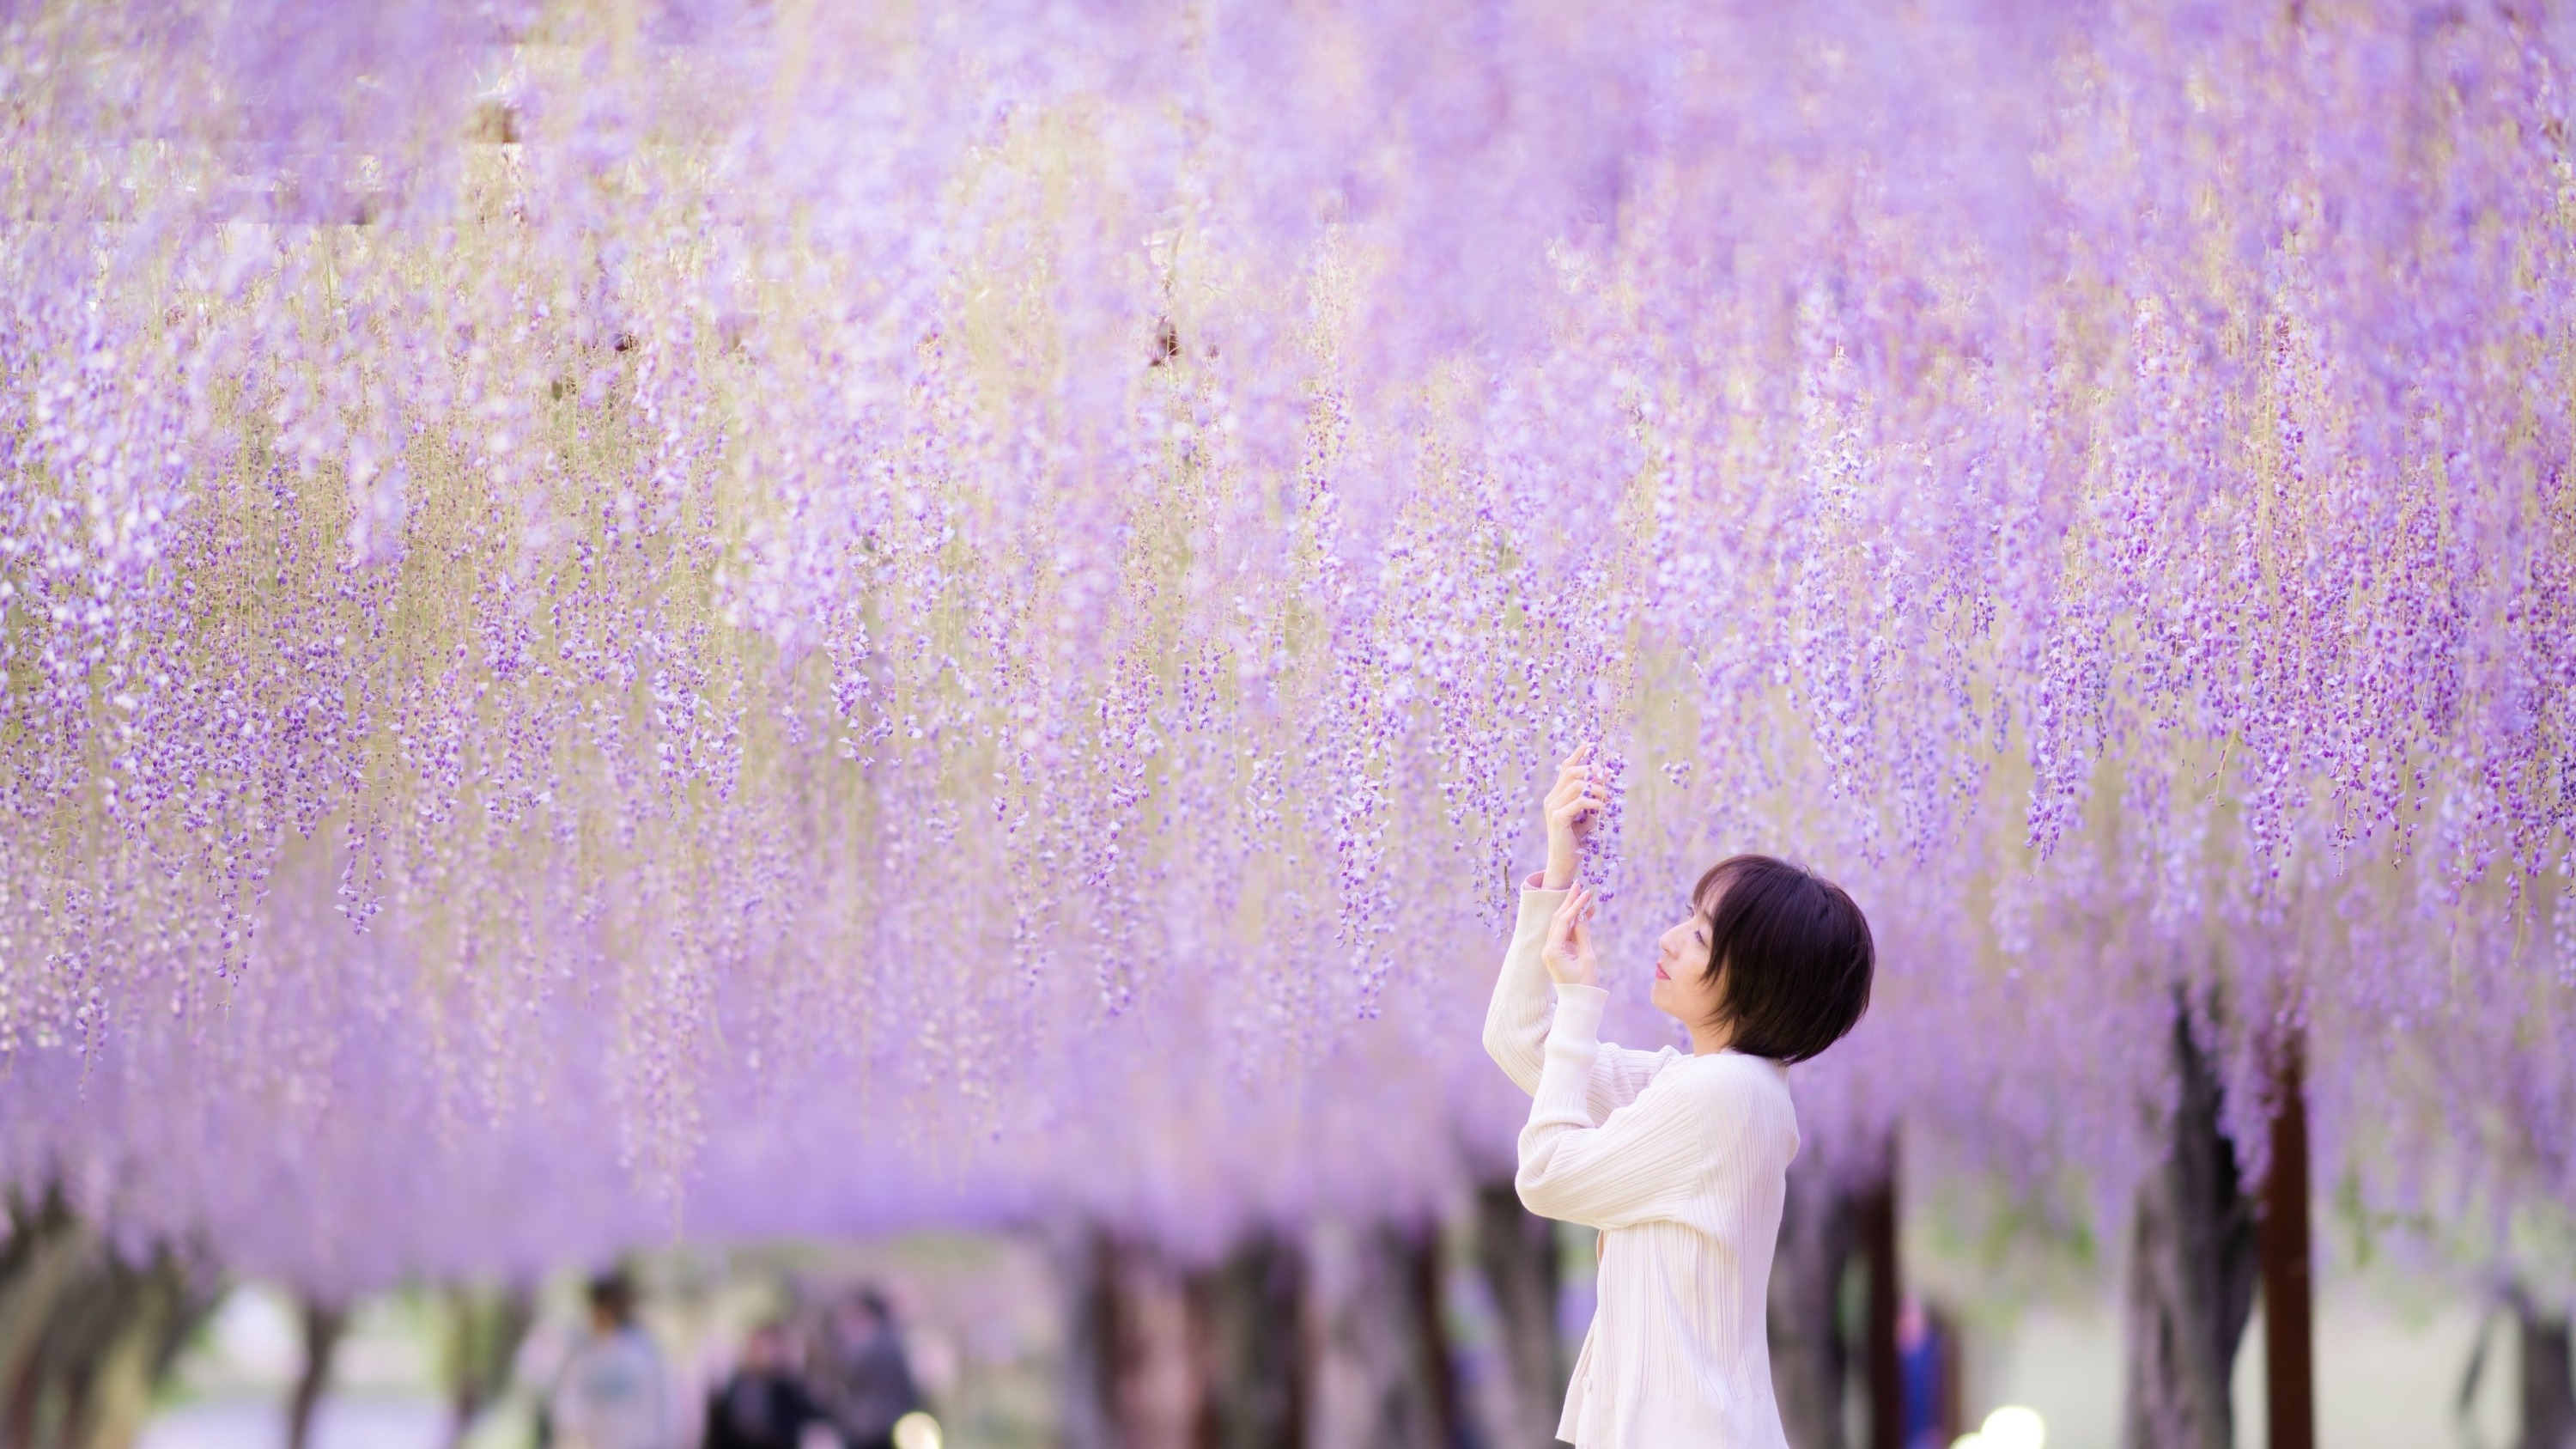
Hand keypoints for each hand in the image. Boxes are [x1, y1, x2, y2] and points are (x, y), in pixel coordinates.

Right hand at [1540, 744, 1605, 889]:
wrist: (1563, 863)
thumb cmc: (1576, 841)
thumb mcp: (1586, 818)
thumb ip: (1592, 802)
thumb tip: (1607, 787)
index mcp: (1556, 795)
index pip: (1566, 767)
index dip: (1579, 753)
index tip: (1593, 744)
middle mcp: (1552, 798)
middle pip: (1572, 771)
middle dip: (1594, 770)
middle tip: (1611, 776)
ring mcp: (1553, 807)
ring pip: (1577, 785)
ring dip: (1598, 788)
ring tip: (1609, 798)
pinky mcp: (1558, 817)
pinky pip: (1580, 802)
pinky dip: (1594, 802)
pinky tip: (1603, 808)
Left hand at [1541, 885, 1601, 988]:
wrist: (1578, 1002)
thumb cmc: (1584, 984)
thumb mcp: (1587, 958)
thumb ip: (1583, 935)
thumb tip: (1582, 915)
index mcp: (1552, 950)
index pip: (1563, 920)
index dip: (1575, 905)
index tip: (1586, 892)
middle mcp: (1549, 948)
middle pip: (1558, 919)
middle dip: (1569, 901)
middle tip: (1579, 885)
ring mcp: (1552, 950)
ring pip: (1562, 924)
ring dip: (1573, 910)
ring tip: (1584, 895)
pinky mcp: (1559, 952)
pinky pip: (1567, 933)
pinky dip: (1576, 923)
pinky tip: (1588, 912)